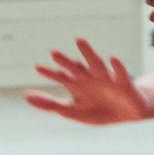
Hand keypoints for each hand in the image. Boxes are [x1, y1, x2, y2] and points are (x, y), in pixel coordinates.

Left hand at [26, 38, 147, 124]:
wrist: (127, 114)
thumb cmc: (98, 110)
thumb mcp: (71, 111)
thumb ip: (50, 104)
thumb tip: (26, 96)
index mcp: (77, 84)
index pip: (61, 76)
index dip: (50, 73)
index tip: (37, 67)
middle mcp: (90, 78)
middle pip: (76, 68)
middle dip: (65, 61)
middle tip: (53, 53)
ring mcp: (107, 79)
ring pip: (96, 64)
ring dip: (88, 53)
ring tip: (79, 40)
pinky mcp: (124, 84)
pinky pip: (120, 74)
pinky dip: (117, 67)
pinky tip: (112, 58)